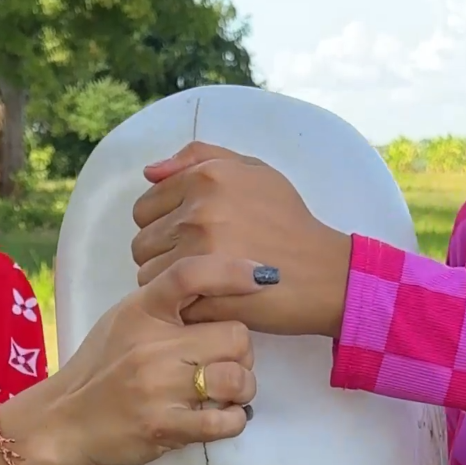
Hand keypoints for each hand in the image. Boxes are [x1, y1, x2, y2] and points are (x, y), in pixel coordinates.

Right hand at [0, 255, 260, 464]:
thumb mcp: (124, 321)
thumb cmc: (98, 371)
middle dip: (243, 352)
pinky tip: (225, 419)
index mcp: (142, 310)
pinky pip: (222, 422)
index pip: (191, 274)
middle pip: (234, 335)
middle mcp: (152, 345)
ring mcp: (158, 387)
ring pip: (236, 379)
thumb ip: (165, 307)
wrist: (61, 423)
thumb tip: (217, 295)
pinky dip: (234, 421)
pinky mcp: (163, 427)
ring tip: (229, 396)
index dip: (233, 271)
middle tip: (231, 364)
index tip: (264, 275)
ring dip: (243, 390)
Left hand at [133, 142, 352, 336]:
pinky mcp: (207, 295)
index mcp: (205, 179)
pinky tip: (207, 301)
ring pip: (149, 277)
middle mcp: (198, 213)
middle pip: (141, 245)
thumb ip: (199, 158)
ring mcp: (200, 256)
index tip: (185, 238)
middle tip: (195, 264)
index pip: (143, 209)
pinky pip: (169, 303)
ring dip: (169, 284)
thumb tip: (150, 171)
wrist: (324, 273)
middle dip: (162, 256)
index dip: (161, 227)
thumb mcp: (253, 170)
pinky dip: (183, 306)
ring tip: (201, 283)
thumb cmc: (290, 222)